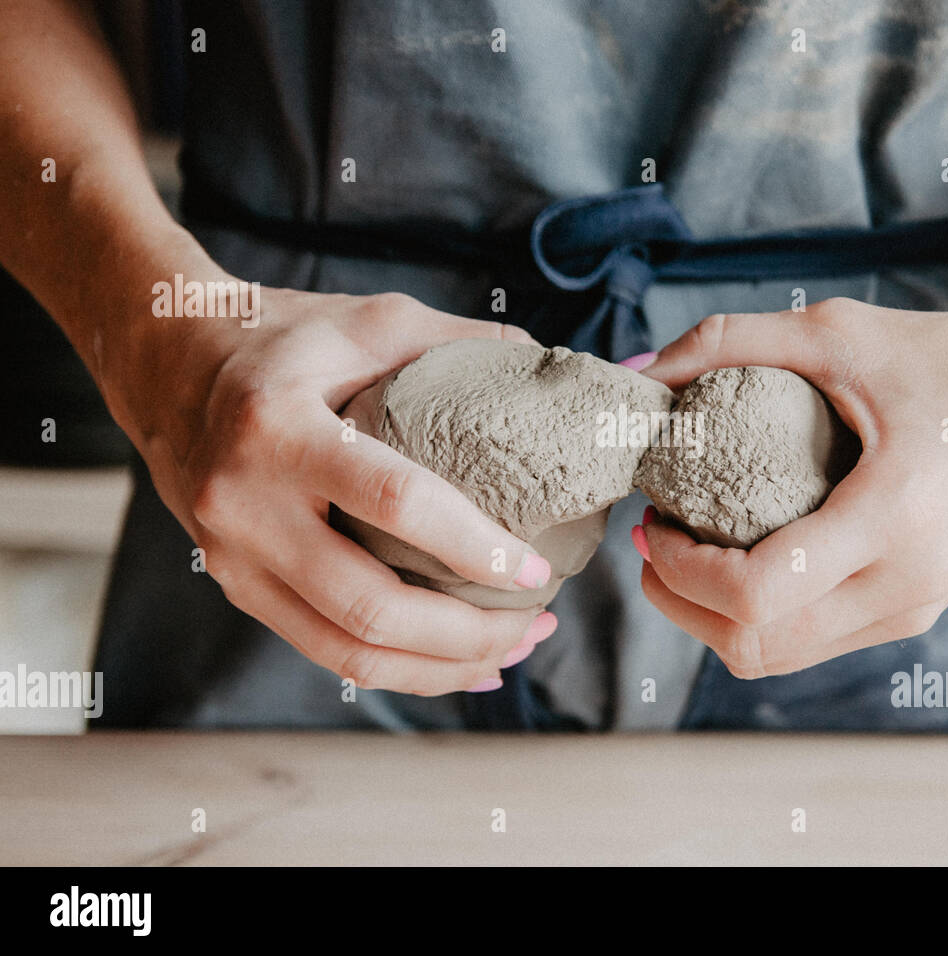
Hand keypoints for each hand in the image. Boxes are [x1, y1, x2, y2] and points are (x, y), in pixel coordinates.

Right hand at [107, 276, 557, 695]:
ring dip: (440, 667)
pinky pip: (323, 650)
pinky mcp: (235, 584)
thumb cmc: (282, 336)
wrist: (163, 361)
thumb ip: (461, 343)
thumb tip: (546, 368)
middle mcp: (245, 504)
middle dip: (468, 634)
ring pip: (345, 653)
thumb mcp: (371, 320)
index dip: (475, 547)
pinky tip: (456, 663)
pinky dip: (398, 670)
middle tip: (537, 620)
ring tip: (511, 650)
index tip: (537, 570)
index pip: (395, 504)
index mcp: (280, 428)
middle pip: (369, 607)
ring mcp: (232, 556)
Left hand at [634, 298, 947, 677]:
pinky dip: (764, 616)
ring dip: (717, 618)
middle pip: (757, 645)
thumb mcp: (837, 333)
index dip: (681, 571)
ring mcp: (918, 607)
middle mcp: (909, 583)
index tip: (654, 518)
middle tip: (654, 539)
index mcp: (894, 519)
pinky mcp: (920, 610)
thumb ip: (726, 341)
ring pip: (785, 656)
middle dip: (682, 605)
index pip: (755, 595)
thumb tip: (635, 373)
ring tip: (688, 549)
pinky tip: (745, 557)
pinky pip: (820, 640)